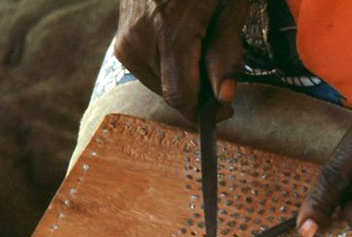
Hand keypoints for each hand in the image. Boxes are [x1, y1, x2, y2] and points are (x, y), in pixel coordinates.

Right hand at [114, 0, 248, 118]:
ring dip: (183, 78)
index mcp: (170, 31)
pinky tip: (181, 41)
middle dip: (199, 89)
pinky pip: (148, 72)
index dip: (206, 111)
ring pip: (159, 86)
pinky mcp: (121, 43)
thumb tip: (224, 98)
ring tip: (198, 43)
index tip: (226, 109)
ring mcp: (125, 42)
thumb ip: (226, 53)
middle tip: (217, 61)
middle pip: (171, 94)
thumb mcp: (230, 6)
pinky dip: (168, 67)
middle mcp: (140, 40)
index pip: (180, 96)